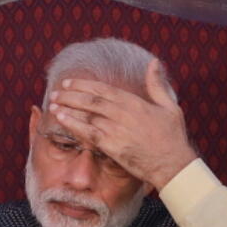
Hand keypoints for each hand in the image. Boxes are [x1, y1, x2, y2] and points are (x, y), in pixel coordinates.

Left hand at [49, 59, 198, 189]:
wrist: (173, 164)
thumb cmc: (173, 137)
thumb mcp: (170, 106)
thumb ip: (157, 84)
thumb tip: (153, 62)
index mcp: (134, 102)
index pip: (103, 89)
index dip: (83, 84)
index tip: (69, 82)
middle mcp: (122, 113)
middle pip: (90, 100)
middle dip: (70, 94)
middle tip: (56, 92)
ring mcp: (116, 130)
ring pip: (86, 115)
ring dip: (67, 107)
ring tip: (53, 103)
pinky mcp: (112, 146)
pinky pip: (87, 133)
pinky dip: (73, 124)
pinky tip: (61, 118)